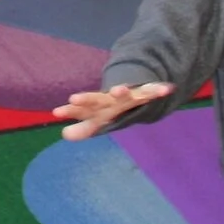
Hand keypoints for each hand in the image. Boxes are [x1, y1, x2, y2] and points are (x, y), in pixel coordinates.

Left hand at [53, 82, 171, 139]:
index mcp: (98, 106)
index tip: (56, 112)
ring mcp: (128, 94)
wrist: (133, 88)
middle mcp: (110, 98)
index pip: (81, 109)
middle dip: (86, 99)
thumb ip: (83, 128)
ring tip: (118, 90)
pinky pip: (152, 90)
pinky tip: (167, 88)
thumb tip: (64, 135)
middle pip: (96, 99)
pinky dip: (159, 89)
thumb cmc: (110, 107)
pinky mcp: (145, 92)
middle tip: (73, 99)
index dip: (70, 111)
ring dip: (121, 90)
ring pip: (124, 92)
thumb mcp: (98, 120)